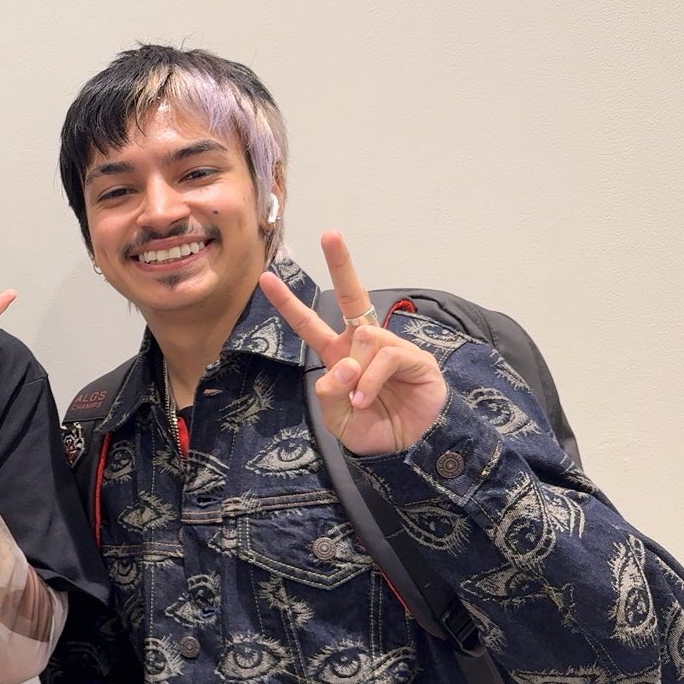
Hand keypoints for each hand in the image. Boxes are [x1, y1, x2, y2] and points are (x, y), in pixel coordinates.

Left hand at [259, 231, 448, 455]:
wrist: (406, 450)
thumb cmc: (371, 430)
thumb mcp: (336, 418)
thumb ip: (329, 394)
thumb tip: (342, 368)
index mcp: (339, 355)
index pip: (310, 324)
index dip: (289, 303)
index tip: (266, 278)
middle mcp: (364, 344)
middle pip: (353, 296)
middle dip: (341, 263)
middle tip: (330, 234)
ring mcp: (392, 348)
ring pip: (366, 336)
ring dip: (356, 373)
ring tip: (358, 400)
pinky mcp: (416, 359)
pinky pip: (386, 356)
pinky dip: (371, 381)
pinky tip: (366, 399)